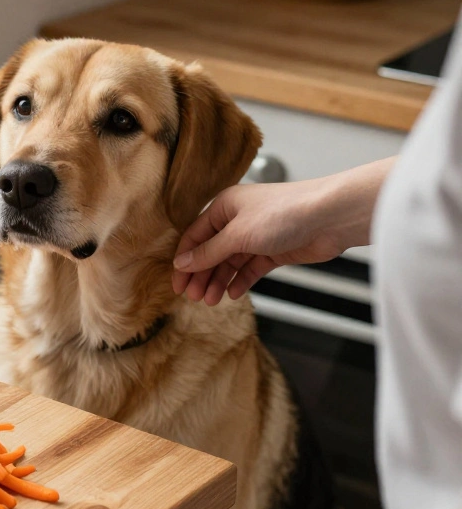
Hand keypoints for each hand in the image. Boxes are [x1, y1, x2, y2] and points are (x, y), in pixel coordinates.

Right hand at [171, 158, 391, 304]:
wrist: (330, 217)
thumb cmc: (283, 214)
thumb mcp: (237, 234)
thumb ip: (209, 252)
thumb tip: (182, 264)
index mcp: (224, 207)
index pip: (195, 236)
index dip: (185, 261)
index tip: (177, 284)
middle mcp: (237, 220)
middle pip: (211, 252)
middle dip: (202, 275)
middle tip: (194, 297)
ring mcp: (256, 236)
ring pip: (230, 263)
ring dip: (219, 281)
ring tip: (212, 301)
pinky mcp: (273, 251)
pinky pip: (250, 268)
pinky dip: (241, 280)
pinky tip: (233, 293)